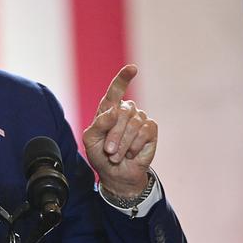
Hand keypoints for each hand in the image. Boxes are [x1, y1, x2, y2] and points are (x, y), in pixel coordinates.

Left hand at [82, 65, 157, 196]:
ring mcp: (139, 118)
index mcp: (109, 108)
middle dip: (114, 135)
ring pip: (133, 124)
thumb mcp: (91, 140)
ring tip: (117, 155)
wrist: (115, 174)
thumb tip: (114, 111)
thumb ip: (99, 124)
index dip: (123, 78)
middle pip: (122, 113)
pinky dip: (135, 146)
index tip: (132, 68)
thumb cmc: (100, 154)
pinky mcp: (151, 129)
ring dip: (123, 144)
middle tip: (108, 151)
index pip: (116, 90)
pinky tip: (131, 153)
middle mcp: (125, 110)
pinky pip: (145, 132)